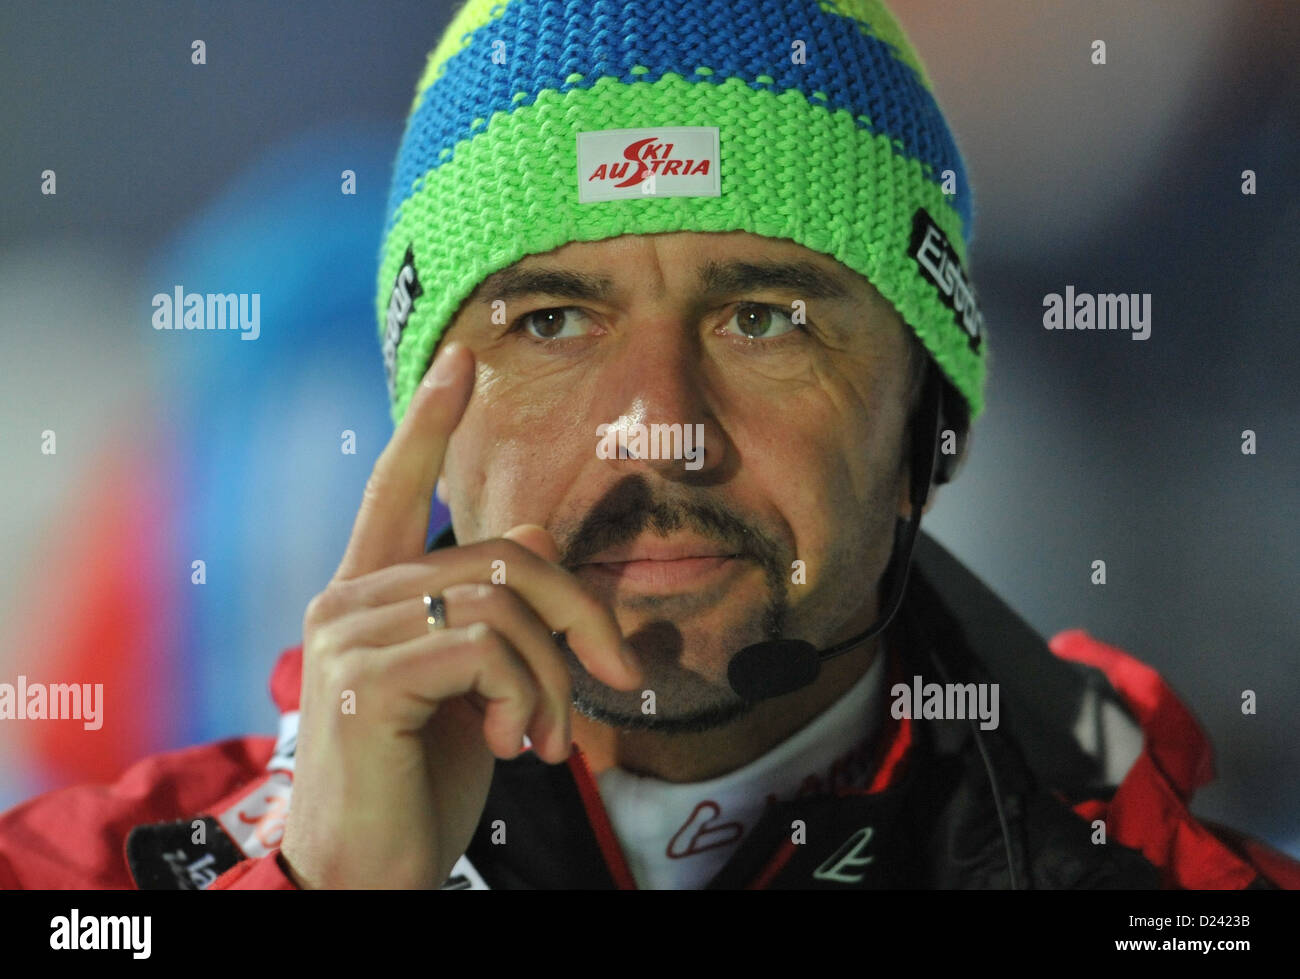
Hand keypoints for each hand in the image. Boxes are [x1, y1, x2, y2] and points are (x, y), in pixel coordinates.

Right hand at [277, 341, 641, 888]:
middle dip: (579, 616)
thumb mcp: (476, 686)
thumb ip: (494, 609)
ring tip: (551, 738)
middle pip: (501, 555)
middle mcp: (347, 599)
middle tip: (618, 678)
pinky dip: (529, 696)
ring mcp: (347, 636)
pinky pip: (486, 649)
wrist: (373, 871)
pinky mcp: (364, 679)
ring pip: (502, 604)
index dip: (428, 424)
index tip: (461, 360)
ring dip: (553, 677)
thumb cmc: (423, 778)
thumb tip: (538, 530)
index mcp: (372, 594)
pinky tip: (520, 745)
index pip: (396, 490)